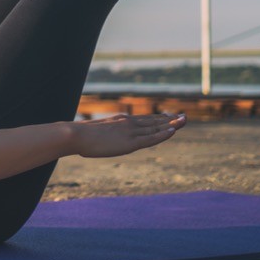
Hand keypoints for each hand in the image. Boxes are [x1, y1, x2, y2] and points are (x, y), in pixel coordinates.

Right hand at [69, 113, 185, 157]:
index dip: (157, 119)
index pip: (143, 119)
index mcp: (120, 120)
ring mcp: (130, 132)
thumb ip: (100, 135)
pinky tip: (173, 131)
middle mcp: (128, 123)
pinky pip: (151, 138)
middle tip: (183, 117)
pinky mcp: (130, 142)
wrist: (76, 135)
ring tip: (184, 121)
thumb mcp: (94, 133)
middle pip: (153, 121)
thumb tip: (93, 139)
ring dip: (171, 124)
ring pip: (156, 128)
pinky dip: (163, 134)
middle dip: (169, 120)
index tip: (168, 117)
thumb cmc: (80, 136)